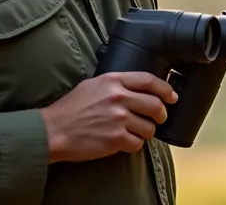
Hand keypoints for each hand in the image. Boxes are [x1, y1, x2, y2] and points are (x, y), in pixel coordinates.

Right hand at [39, 71, 177, 162]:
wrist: (53, 131)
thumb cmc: (70, 109)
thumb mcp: (92, 85)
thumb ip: (115, 84)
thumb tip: (138, 87)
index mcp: (113, 81)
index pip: (149, 80)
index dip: (165, 89)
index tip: (172, 96)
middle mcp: (118, 98)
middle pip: (156, 105)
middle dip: (161, 114)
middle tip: (158, 118)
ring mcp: (118, 119)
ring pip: (149, 127)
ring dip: (146, 132)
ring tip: (134, 132)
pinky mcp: (115, 139)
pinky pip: (137, 143)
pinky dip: (133, 145)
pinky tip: (123, 142)